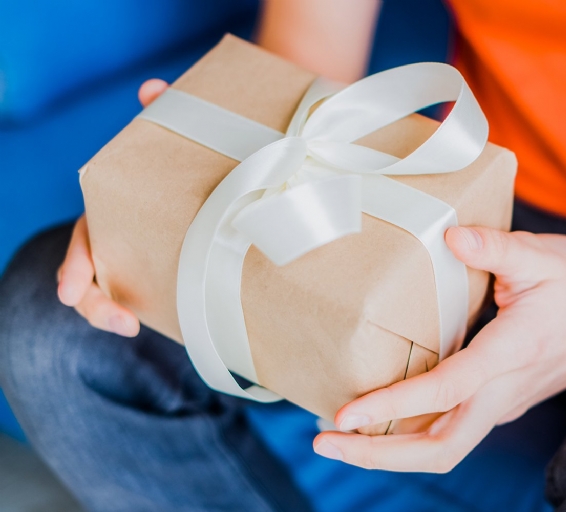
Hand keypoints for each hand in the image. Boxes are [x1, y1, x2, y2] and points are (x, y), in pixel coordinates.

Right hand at [57, 79, 169, 335]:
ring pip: (120, 294)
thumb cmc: (190, 154)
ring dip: (116, 315)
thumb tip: (151, 89)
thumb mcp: (174, 135)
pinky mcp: (175, 274)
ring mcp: (146, 259)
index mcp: (114, 209)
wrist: (229, 171)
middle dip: (95, 303)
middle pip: (94, 278)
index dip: (75, 268)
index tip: (69, 291)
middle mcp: (123, 237)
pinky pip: (158, 299)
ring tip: (131, 328)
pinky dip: (155, 314)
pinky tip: (174, 325)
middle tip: (118, 321)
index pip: (86, 241)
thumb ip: (161, 113)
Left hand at [313, 226, 565, 471]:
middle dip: (381, 454)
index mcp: (511, 354)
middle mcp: (505, 391)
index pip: (446, 392)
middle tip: (327, 440)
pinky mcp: (503, 401)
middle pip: (441, 449)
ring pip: (446, 447)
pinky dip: (414, 433)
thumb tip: (449, 237)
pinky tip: (384, 414)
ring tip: (342, 435)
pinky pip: (454, 430)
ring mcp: (505, 402)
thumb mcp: (545, 255)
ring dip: (393, 450)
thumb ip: (496, 248)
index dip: (393, 406)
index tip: (346, 415)